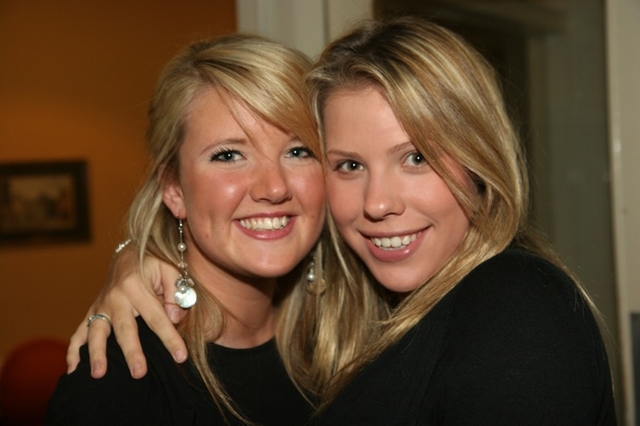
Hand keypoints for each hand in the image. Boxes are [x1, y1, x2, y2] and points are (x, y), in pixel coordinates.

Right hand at [66, 245, 187, 378]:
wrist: (127, 254)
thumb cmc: (154, 264)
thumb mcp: (170, 270)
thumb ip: (176, 292)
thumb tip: (174, 318)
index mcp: (137, 287)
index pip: (157, 318)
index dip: (170, 339)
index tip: (181, 357)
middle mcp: (116, 297)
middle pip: (125, 329)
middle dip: (132, 352)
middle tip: (138, 373)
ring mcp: (101, 306)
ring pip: (97, 332)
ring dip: (97, 354)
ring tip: (99, 374)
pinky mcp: (92, 312)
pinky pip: (79, 332)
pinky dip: (74, 351)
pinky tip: (73, 369)